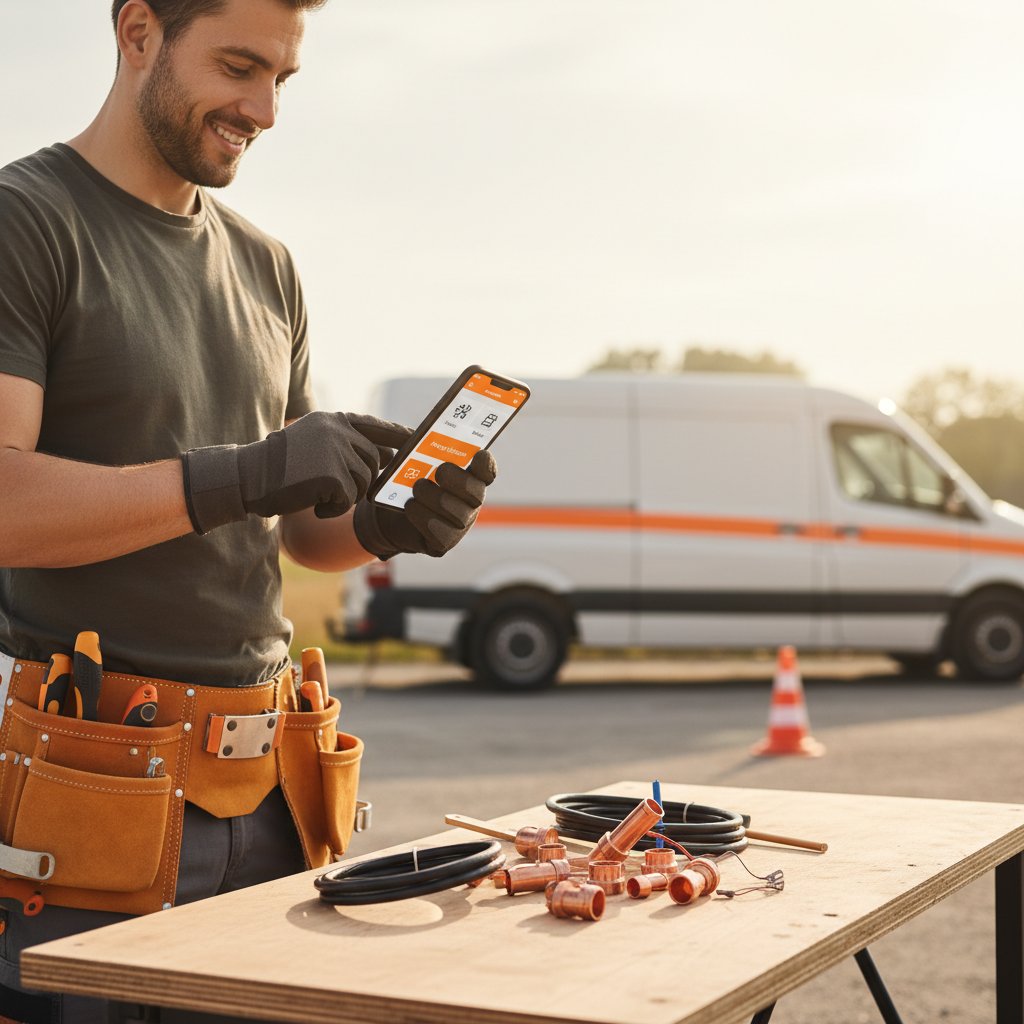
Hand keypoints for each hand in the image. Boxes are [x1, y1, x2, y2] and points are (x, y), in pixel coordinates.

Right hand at [181, 412, 412, 533]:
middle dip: (362, 481)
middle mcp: (338, 430)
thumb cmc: (279, 466)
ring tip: (317, 494)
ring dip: (344, 497)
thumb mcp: (312, 441)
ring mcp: (335, 451)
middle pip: (374, 461)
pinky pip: (348, 499)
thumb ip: (344, 442)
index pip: (375, 426)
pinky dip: (332, 509)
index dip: (397, 435)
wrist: (247, 477)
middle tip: (335, 491)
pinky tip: (313, 505)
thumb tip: (388, 456)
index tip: (414, 440)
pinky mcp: (331, 475)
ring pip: (363, 482)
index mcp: (334, 420)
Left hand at [353, 450, 496, 559]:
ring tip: (416, 488)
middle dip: (457, 479)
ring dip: (433, 497)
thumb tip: (420, 440)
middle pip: (476, 492)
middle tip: (438, 471)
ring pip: (456, 512)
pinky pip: (438, 532)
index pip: (488, 472)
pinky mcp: (443, 544)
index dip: (487, 465)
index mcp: (469, 479)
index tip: (478, 454)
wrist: (390, 516)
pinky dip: (421, 516)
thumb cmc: (408, 482)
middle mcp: (470, 504)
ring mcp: (459, 526)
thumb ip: (423, 452)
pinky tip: (410, 506)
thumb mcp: (415, 463)